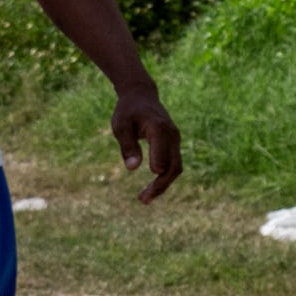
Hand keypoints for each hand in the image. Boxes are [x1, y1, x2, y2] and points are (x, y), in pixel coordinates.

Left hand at [112, 83, 182, 202]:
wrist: (142, 96)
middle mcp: (172, 135)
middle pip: (173, 165)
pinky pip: (173, 164)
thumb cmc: (128, 111)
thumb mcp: (120, 126)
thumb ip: (127, 146)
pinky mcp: (173, 145)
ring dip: (162, 185)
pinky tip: (150, 188)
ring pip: (175, 168)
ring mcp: (175, 140)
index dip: (158, 162)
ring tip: (143, 198)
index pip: (162, 150)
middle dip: (161, 185)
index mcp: (158, 128)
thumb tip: (133, 169)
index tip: (151, 177)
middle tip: (143, 199)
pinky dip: (163, 178)